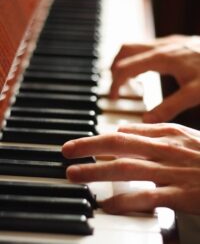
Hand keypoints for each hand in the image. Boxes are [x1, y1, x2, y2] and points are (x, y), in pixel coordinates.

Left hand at [62, 123, 199, 214]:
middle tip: (66, 152)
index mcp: (166, 135)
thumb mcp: (182, 134)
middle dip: (90, 147)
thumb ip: (153, 129)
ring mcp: (172, 172)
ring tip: (75, 175)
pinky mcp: (182, 195)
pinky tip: (108, 205)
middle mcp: (165, 150)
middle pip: (120, 146)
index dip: (97, 138)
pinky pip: (148, 197)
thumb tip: (124, 127)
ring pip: (128, 169)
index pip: (123, 133)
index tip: (78, 144)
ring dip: (98, 171)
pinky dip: (126, 201)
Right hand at [110, 35, 199, 122]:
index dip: (114, 84)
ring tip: (129, 83)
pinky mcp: (174, 43)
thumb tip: (145, 122)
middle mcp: (161, 46)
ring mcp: (167, 42)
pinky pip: (147, 48)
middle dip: (115, 69)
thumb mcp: (194, 94)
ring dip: (125, 62)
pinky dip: (138, 60)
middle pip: (124, 51)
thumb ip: (168, 107)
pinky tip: (147, 73)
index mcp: (162, 58)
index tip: (112, 99)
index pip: (125, 68)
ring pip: (135, 46)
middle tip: (116, 89)